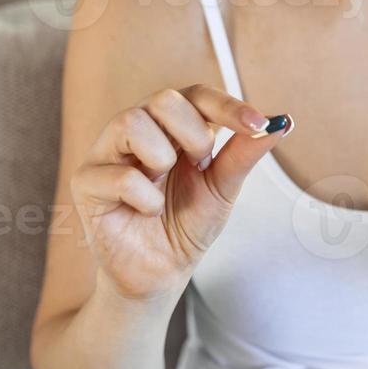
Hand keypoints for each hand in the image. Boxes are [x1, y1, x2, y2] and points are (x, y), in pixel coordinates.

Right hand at [70, 84, 291, 301]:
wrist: (160, 274)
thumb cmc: (186, 225)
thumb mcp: (223, 188)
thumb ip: (244, 154)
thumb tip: (281, 122)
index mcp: (171, 125)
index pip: (196, 94)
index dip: (227, 105)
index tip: (258, 123)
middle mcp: (137, 128)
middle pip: (163, 98)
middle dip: (193, 134)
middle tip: (200, 165)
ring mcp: (107, 152)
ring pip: (131, 122)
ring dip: (162, 158)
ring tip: (164, 187)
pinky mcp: (86, 182)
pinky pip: (119, 175)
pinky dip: (145, 198)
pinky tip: (146, 211)